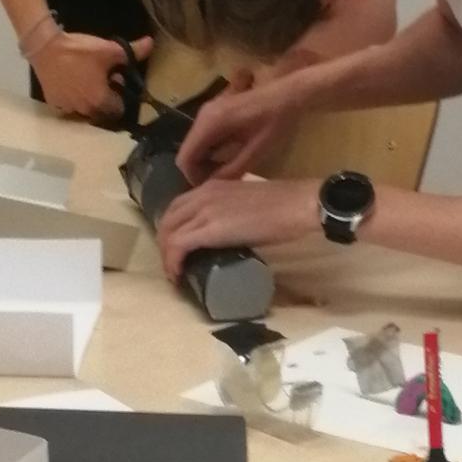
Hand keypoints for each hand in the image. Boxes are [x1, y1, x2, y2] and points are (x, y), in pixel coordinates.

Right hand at [31, 31, 150, 119]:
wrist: (45, 47)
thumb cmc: (80, 51)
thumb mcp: (109, 50)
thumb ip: (133, 51)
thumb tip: (151, 43)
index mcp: (100, 101)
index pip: (119, 109)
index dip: (121, 95)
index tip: (116, 80)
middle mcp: (84, 110)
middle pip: (102, 111)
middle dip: (106, 99)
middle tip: (102, 78)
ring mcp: (67, 108)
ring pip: (85, 109)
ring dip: (89, 99)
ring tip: (86, 79)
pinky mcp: (53, 102)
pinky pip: (69, 105)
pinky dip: (73, 98)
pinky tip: (71, 82)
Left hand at [159, 178, 318, 279]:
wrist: (296, 204)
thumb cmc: (283, 205)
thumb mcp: (247, 202)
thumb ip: (232, 211)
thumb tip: (230, 231)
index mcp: (212, 186)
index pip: (178, 206)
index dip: (172, 228)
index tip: (177, 247)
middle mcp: (202, 195)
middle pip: (168, 220)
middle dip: (165, 244)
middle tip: (173, 263)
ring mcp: (204, 211)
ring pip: (168, 233)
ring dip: (167, 256)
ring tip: (175, 273)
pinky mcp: (210, 229)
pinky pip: (178, 246)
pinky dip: (173, 262)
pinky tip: (178, 275)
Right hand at [176, 74, 299, 182]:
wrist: (287, 93)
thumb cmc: (276, 121)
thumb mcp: (258, 150)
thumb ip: (233, 169)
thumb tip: (213, 186)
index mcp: (211, 124)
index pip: (185, 159)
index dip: (194, 178)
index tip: (212, 188)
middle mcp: (203, 115)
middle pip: (186, 152)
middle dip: (199, 171)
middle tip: (221, 182)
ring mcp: (208, 111)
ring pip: (194, 144)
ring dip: (205, 161)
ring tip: (227, 171)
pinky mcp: (215, 110)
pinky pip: (203, 136)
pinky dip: (210, 150)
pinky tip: (229, 156)